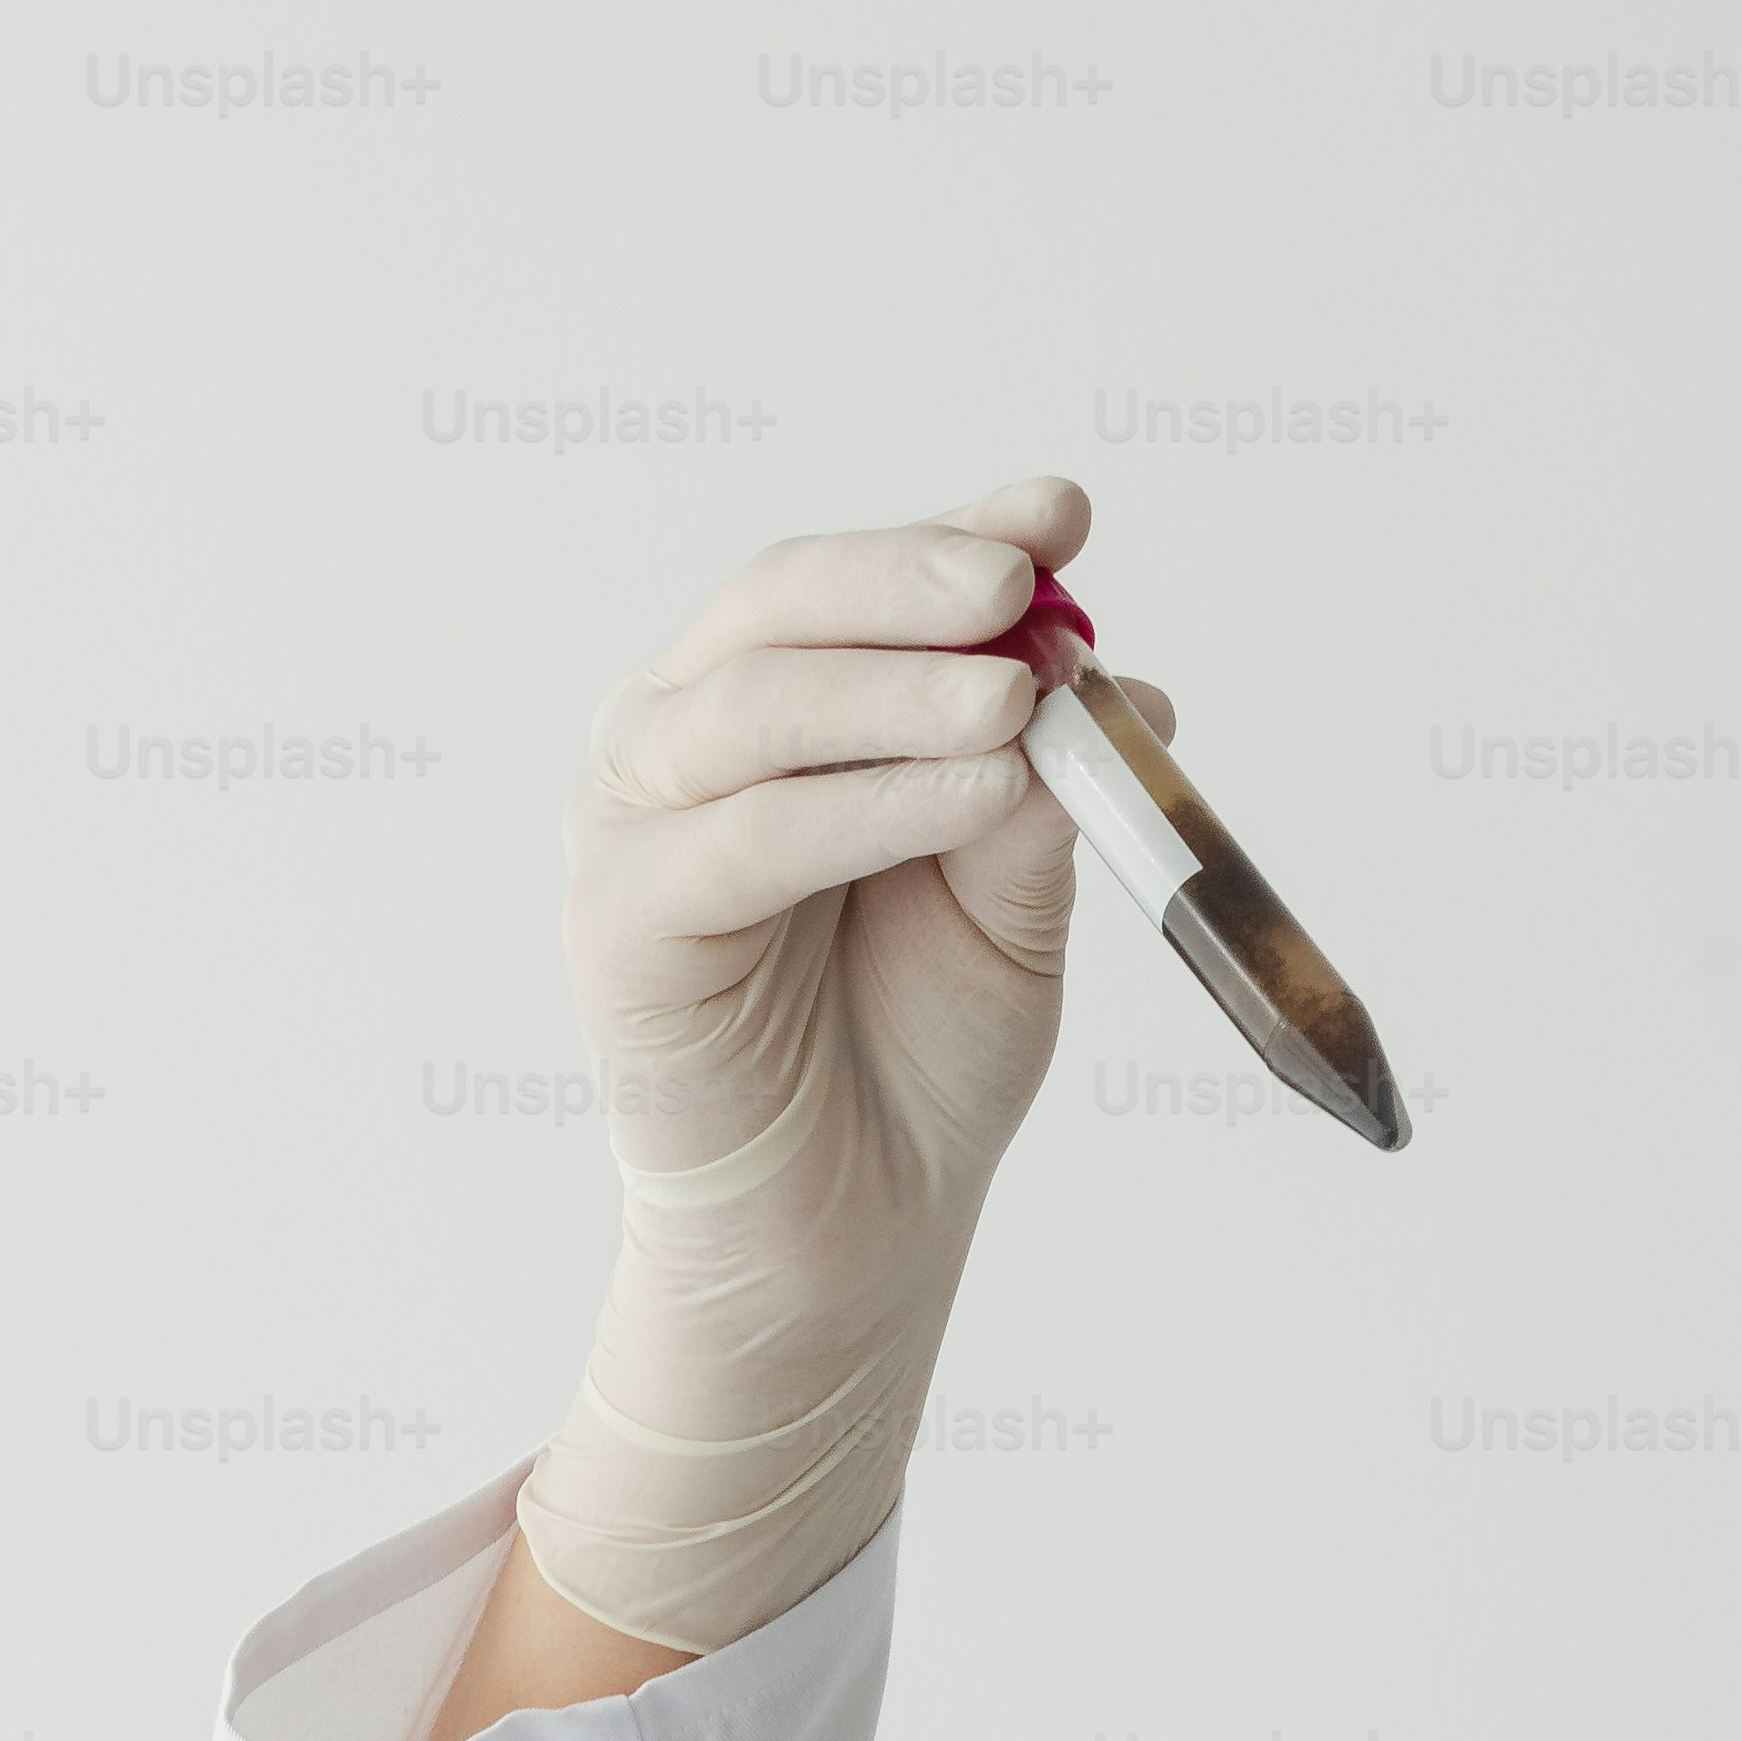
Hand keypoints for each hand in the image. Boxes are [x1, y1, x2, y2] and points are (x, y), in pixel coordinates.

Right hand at [495, 476, 1169, 1665]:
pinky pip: (752, 838)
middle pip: (784, 607)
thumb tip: (1122, 688)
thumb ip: (1042, 795)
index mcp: (774, 706)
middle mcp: (683, 739)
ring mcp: (634, 823)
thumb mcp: (1013, 903)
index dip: (954, 533)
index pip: (859, 585)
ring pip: (760, 707)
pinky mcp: (620, 923)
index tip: (1060, 511)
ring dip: (898, 689)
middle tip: (1025, 579)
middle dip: (911, 580)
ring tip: (1017, 694)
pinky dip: (871, 804)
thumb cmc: (917, 1051)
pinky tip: (977, 788)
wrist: (853, 1229)